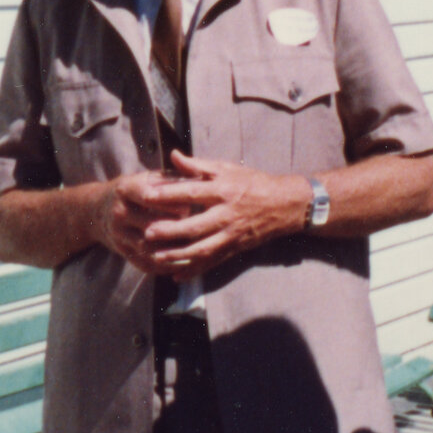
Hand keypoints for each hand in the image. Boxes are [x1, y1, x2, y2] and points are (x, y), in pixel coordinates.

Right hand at [91, 171, 187, 274]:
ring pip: (150, 247)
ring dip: (173, 250)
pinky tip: (182, 262)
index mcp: (125, 189)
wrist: (96, 211)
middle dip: (175, 228)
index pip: (150, 197)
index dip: (172, 202)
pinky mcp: (122, 251)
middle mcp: (119, 213)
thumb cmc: (131, 191)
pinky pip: (145, 263)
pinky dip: (165, 266)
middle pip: (151, 225)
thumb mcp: (144, 178)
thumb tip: (199, 175)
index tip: (190, 205)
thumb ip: (169, 176)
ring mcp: (119, 235)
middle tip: (194, 228)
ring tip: (193, 247)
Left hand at [129, 152, 305, 277]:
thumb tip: (173, 156)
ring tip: (157, 258)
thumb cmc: (253, 183)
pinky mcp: (234, 249)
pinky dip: (195, 270)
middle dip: (171, 230)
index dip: (170, 194)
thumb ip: (198, 165)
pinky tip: (176, 276)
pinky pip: (212, 262)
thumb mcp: (227, 168)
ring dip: (179, 255)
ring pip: (202, 249)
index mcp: (223, 191)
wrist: (285, 205)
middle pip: (196, 225)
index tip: (148, 195)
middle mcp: (226, 214)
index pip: (192, 192)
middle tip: (148, 233)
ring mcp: (230, 234)